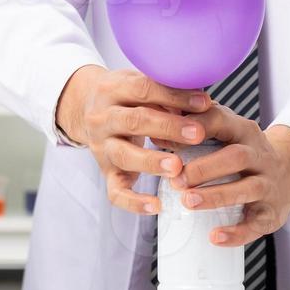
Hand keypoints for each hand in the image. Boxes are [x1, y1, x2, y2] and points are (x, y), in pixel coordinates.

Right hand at [56, 65, 212, 215]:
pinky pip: (115, 192)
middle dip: (168, 127)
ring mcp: (102, 147)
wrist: (85, 109)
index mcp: (113, 89)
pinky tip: (157, 206)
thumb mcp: (141, 83)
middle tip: (198, 134)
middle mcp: (103, 118)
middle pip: (134, 121)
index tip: (204, 103)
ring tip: (178, 167)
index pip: (143, 90)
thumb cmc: (127, 96)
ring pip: (124, 156)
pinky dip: (134, 202)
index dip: (174, 97)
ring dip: (152, 162)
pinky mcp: (106, 172)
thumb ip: (168, 90)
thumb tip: (204, 101)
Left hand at [165, 105, 289, 246]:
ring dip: (217, 196)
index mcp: (244, 131)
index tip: (169, 136)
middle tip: (176, 179)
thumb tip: (156, 132)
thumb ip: (197, 130)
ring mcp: (269, 184)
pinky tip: (214, 237)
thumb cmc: (246, 151)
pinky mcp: (272, 212)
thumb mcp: (229, 132)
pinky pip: (256, 224)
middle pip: (236, 157)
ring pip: (247, 189)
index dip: (197, 128)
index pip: (222, 121)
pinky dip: (236, 232)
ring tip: (188, 202)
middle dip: (205, 168)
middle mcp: (260, 156)